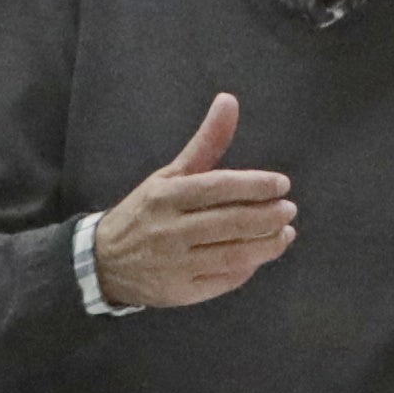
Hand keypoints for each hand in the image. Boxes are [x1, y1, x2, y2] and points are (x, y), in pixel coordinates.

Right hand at [93, 93, 295, 312]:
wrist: (104, 261)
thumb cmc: (146, 211)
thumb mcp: (170, 174)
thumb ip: (206, 142)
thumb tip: (229, 101)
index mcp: (167, 195)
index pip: (218, 188)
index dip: (254, 185)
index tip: (281, 184)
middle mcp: (170, 230)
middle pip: (229, 223)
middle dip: (266, 216)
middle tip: (289, 209)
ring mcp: (175, 264)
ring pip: (231, 254)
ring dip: (265, 245)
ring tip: (285, 235)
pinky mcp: (181, 292)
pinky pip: (222, 281)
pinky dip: (245, 270)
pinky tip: (260, 257)